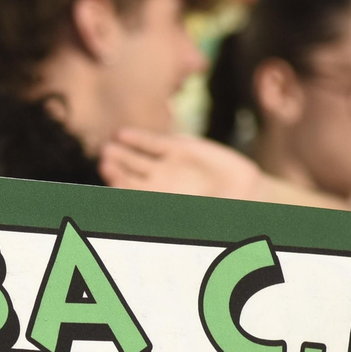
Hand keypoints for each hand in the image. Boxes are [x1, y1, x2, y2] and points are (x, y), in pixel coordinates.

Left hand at [99, 128, 263, 200]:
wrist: (245, 194)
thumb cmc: (217, 214)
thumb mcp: (188, 216)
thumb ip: (164, 212)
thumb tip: (139, 216)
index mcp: (153, 204)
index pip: (127, 197)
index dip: (117, 190)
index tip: (109, 187)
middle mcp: (154, 186)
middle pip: (126, 176)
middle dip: (115, 170)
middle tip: (105, 163)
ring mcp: (164, 166)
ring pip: (134, 159)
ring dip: (121, 154)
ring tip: (108, 149)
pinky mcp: (177, 148)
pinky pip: (152, 143)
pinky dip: (137, 139)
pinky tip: (121, 135)